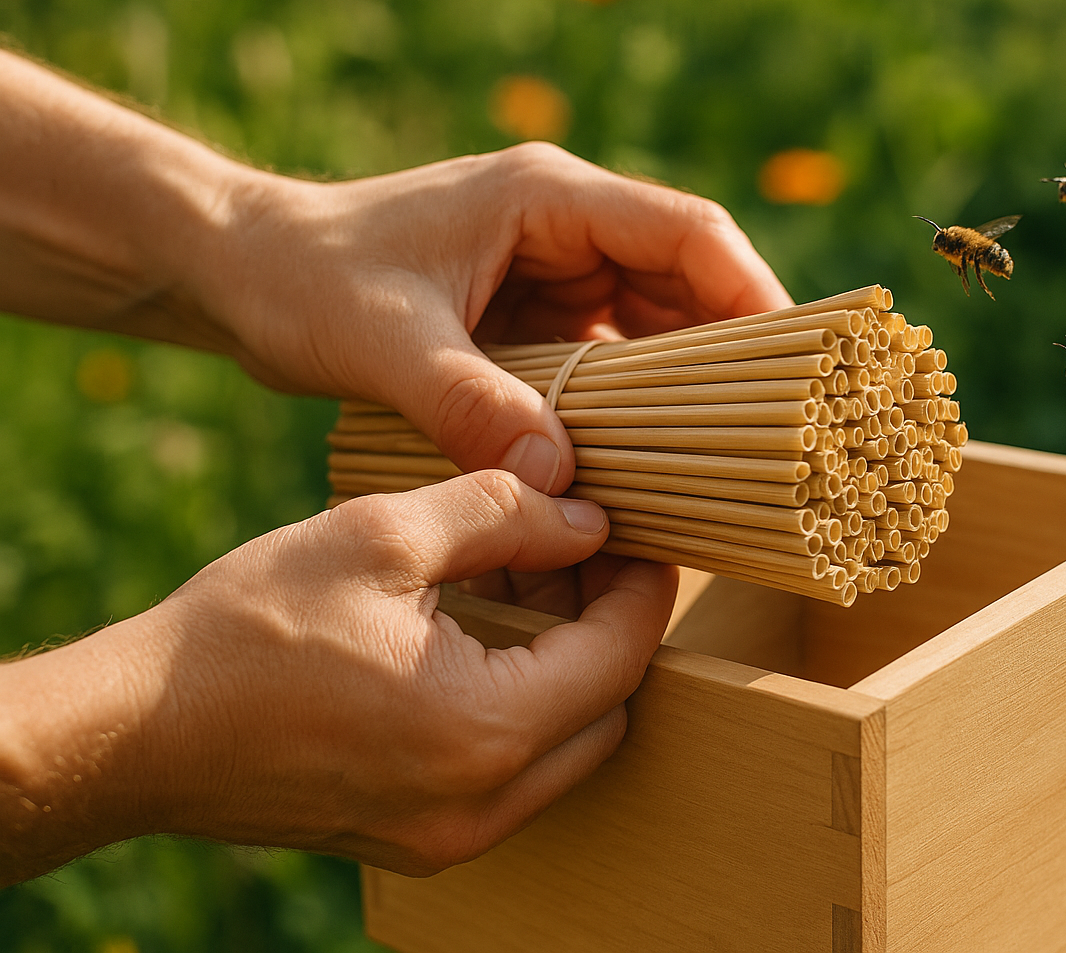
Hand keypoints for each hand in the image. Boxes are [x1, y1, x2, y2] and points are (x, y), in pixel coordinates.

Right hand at [0, 473, 675, 882]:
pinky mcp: (418, 837)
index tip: (640, 531)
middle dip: (609, 623)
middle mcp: (483, 805)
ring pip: (564, 744)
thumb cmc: (249, 629)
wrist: (137, 731)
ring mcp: (450, 836)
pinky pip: (509, 772)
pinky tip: (485, 631)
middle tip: (582, 547)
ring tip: (529, 575)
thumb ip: (503, 516)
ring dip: (566, 663)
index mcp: (486, 732)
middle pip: (607, 707)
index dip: (642, 585)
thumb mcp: (381, 535)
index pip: (621, 655)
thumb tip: (585, 517)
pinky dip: (519, 703)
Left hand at [204, 142, 790, 492]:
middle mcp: (565, 227)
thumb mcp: (379, 341)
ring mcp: (553, 272)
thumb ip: (467, 403)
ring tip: (721, 461)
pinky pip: (610, 361)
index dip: (752, 293)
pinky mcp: (534, 317)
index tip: (793, 366)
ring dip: (685, 389)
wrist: (240, 269)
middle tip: (770, 438)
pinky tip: (644, 463)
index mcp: (547, 197)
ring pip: (655, 326)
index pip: (687, 231)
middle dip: (731, 356)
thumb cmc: (300, 278)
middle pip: (688, 282)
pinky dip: (632, 407)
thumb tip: (554, 479)